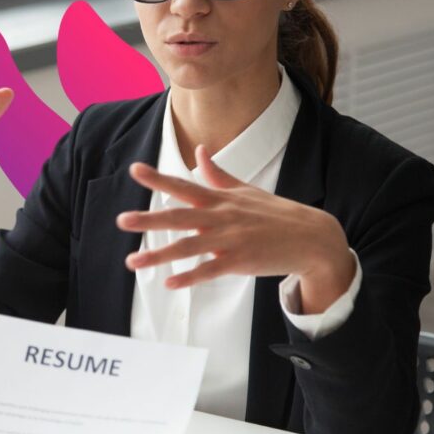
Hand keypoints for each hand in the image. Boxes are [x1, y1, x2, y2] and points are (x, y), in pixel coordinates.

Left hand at [116, 144, 354, 312]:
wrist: (311, 237)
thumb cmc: (275, 213)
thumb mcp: (245, 190)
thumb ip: (217, 174)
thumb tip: (200, 151)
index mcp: (220, 199)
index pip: (183, 185)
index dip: (158, 178)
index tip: (134, 170)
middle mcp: (221, 216)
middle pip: (179, 216)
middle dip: (149, 219)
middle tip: (121, 220)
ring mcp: (230, 239)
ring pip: (189, 246)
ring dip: (159, 254)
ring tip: (132, 261)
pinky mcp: (240, 261)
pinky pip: (210, 270)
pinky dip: (189, 277)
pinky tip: (169, 283)